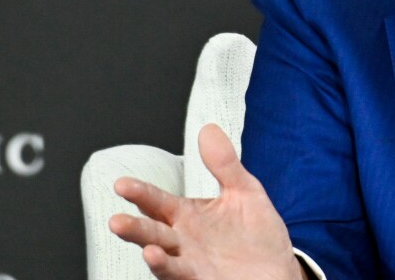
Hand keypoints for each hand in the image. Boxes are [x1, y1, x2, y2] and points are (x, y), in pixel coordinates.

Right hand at [109, 123, 305, 279]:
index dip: (140, 193)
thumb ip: (224, 163)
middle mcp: (184, 240)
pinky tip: (155, 257)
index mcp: (188, 215)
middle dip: (133, 226)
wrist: (279, 271)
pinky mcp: (201, 279)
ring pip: (160, 255)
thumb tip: (209, 129)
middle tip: (116, 220)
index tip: (121, 184)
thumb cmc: (258, 235)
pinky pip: (179, 274)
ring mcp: (191, 262)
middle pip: (151, 231)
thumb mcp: (245, 192)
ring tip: (128, 239)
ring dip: (143, 247)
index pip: (157, 201)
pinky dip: (165, 266)